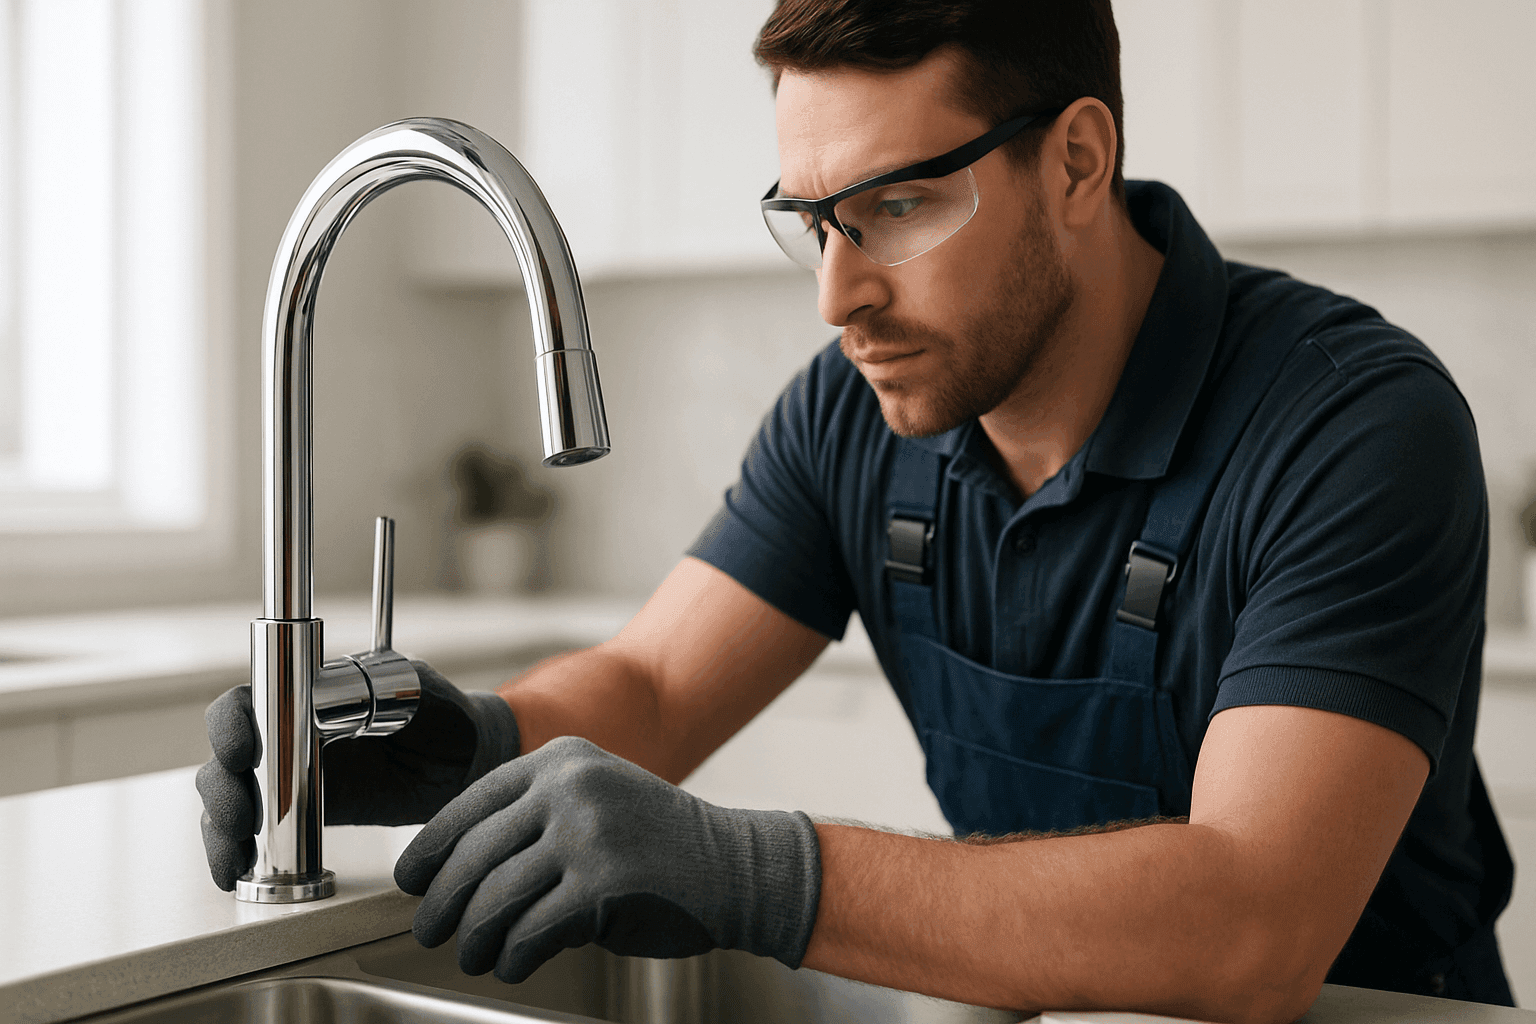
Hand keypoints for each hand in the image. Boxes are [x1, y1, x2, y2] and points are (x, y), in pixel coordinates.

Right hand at [196, 661, 520, 889]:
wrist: (466, 764)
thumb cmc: (444, 715)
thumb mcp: (420, 694)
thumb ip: (382, 694)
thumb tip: (339, 702)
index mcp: (308, 695)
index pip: (251, 701)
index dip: (232, 724)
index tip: (242, 751)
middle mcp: (287, 734)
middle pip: (227, 757)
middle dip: (222, 788)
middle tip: (241, 817)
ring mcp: (290, 777)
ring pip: (232, 798)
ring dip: (222, 827)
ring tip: (236, 854)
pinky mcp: (300, 817)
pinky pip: (255, 834)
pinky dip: (237, 853)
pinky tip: (237, 871)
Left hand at [394, 736, 821, 982]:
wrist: (736, 866)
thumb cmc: (661, 845)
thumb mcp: (595, 803)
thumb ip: (535, 820)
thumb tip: (457, 868)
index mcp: (562, 760)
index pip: (471, 802)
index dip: (430, 848)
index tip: (412, 878)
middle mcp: (570, 787)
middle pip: (474, 853)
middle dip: (442, 902)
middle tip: (432, 928)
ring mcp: (587, 831)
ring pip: (494, 896)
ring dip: (474, 936)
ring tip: (474, 953)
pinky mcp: (602, 881)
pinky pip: (531, 929)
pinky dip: (514, 955)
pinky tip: (514, 963)